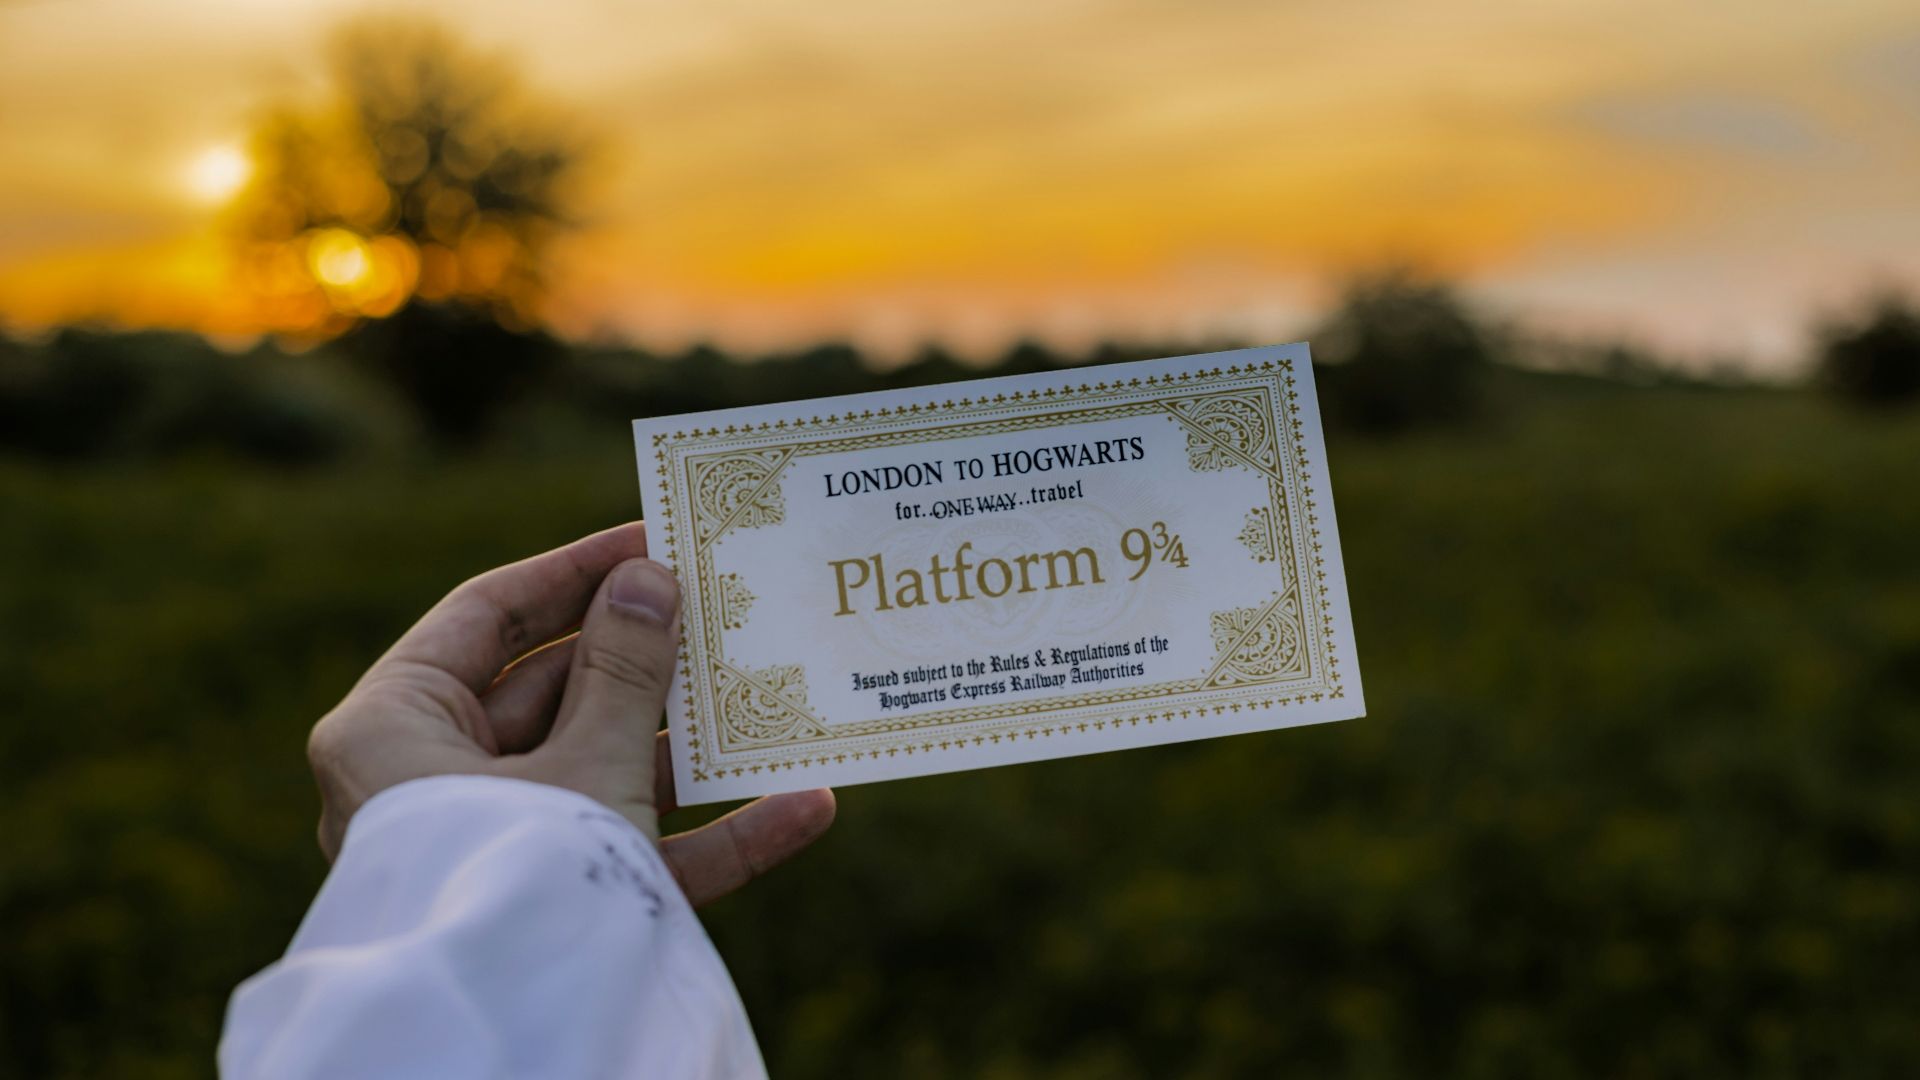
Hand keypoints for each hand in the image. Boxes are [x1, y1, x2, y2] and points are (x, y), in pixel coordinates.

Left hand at [305, 522, 835, 905]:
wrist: (507, 1051)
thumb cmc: (520, 884)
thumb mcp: (585, 763)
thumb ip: (625, 669)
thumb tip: (650, 577)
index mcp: (394, 729)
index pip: (488, 616)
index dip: (575, 570)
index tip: (652, 534)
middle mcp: (433, 784)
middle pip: (556, 693)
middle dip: (651, 660)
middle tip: (724, 609)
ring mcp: (496, 848)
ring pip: (602, 772)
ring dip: (693, 749)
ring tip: (773, 698)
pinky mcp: (553, 910)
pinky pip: (630, 855)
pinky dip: (709, 836)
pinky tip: (803, 807)